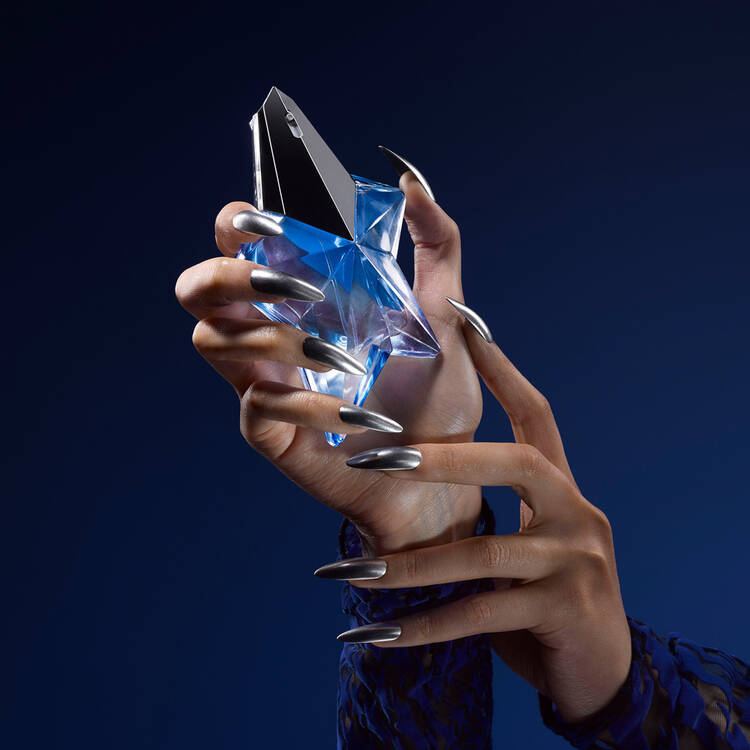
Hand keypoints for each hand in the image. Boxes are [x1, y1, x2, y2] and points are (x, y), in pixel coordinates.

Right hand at [175, 169, 483, 553]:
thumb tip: (410, 182)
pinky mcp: (270, 432)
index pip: (237, 245)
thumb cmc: (437, 392)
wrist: (440, 469)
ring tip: (339, 356)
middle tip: (288, 289)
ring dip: (273, 340)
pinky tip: (353, 409)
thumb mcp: (446, 313)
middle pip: (198, 288)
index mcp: (301, 297)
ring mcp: (265, 383)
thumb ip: (436, 244)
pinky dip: (307, 402)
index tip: (271, 223)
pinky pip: (258, 405)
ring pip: (214, 341)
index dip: (236, 225)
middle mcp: (271, 333)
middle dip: (227, 276)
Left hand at [320, 312, 630, 722]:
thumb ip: (494, 514)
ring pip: (485, 552)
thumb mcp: (527, 543)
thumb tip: (425, 482)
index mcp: (563, 487)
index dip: (502, 367)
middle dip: (446, 458)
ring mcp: (576, 561)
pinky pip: (481, 614)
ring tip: (354, 572)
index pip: (535, 413)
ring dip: (414, 566)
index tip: (465, 323)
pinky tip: (378, 635)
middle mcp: (577, 512)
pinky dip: (426, 626)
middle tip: (377, 459)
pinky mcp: (565, 611)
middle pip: (515, 462)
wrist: (603, 671)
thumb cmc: (550, 598)